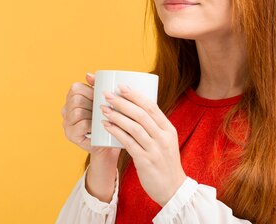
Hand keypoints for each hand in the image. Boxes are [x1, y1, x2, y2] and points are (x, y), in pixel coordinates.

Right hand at [61, 73, 120, 160]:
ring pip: (78, 112)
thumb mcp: (104, 100)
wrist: (109, 144)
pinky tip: (98, 126)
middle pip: (76, 99)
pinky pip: (81, 125)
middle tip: (104, 109)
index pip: (76, 88)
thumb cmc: (107, 119)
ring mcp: (66, 123)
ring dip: (92, 114)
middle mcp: (65, 110)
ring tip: (102, 118)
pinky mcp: (70, 135)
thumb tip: (87, 75)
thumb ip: (97, 86)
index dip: (90, 91)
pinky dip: (91, 125)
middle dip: (92, 103)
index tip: (101, 97)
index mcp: (71, 98)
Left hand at [101, 85, 185, 205]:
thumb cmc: (164, 162)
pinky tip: (106, 126)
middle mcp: (163, 137)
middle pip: (141, 114)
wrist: (172, 189)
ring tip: (103, 109)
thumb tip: (134, 109)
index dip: (135, 95)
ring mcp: (155, 149)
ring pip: (134, 127)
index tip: (121, 86)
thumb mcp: (165, 141)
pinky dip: (116, 132)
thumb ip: (153, 127)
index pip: (152, 107)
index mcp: (168, 129)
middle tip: (107, 95)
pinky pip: (128, 143)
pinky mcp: (145, 161)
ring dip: (117, 116)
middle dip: (122, 102)